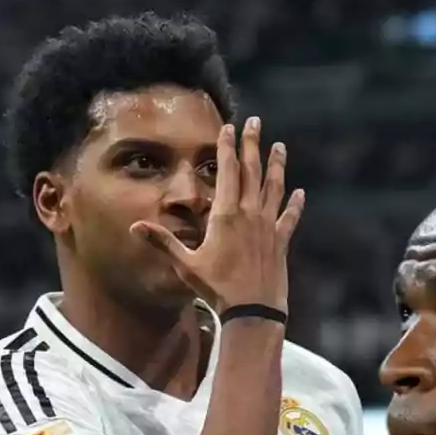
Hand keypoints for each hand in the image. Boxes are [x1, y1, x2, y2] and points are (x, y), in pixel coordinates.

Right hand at [131, 116, 305, 314]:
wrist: (252, 312)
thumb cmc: (217, 289)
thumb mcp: (186, 265)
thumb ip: (163, 242)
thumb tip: (135, 226)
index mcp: (226, 215)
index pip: (227, 171)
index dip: (227, 147)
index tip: (228, 127)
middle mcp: (250, 214)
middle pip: (252, 171)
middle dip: (252, 144)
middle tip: (255, 122)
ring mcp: (268, 227)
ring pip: (274, 188)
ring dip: (277, 166)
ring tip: (280, 147)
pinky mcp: (281, 242)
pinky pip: (290, 217)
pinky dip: (295, 204)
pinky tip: (300, 193)